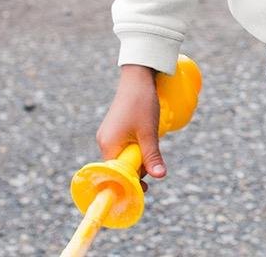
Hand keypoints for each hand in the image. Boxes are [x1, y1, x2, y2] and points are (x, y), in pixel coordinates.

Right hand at [96, 67, 166, 194]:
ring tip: (151, 141)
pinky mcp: (114, 129)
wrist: (138, 77)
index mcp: (109, 146)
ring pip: (124, 156)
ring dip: (139, 156)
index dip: (131, 182)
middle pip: (121, 167)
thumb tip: (160, 176)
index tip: (145, 188)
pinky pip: (124, 146)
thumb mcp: (149, 132)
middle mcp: (104, 142)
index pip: (117, 175)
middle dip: (138, 168)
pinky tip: (145, 136)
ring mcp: (108, 135)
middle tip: (154, 162)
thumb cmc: (142, 102)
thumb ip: (152, 155)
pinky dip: (136, 147)